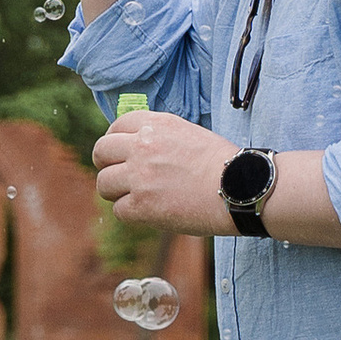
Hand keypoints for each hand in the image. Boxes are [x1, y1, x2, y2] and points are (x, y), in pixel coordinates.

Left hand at [92, 108, 235, 236]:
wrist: (240, 188)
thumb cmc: (222, 164)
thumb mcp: (187, 133)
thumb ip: (159, 136)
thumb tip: (135, 145)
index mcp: (155, 125)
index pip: (116, 127)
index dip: (115, 142)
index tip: (120, 154)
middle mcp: (142, 146)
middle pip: (101, 152)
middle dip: (107, 166)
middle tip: (119, 177)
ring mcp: (139, 176)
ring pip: (103, 184)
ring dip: (116, 192)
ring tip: (136, 198)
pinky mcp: (142, 205)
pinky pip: (119, 210)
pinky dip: (132, 214)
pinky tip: (150, 212)